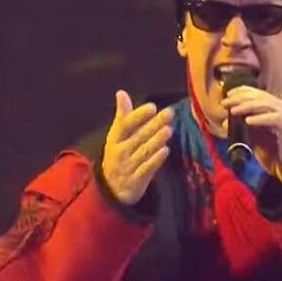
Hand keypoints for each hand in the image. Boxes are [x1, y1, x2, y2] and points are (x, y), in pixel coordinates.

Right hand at [101, 91, 173, 205]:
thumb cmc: (119, 154)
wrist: (112, 188)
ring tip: (169, 129)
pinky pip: (147, 169)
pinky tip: (166, 150)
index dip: (138, 116)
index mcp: (114, 139)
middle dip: (153, 124)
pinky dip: (156, 160)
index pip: (125, 125)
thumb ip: (123, 115)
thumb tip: (121, 92)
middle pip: (138, 137)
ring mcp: (128, 167)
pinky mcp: (137, 180)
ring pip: (144, 152)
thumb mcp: (117, 136)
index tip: (152, 107)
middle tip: (169, 113)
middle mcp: (120, 152)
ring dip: (156, 141)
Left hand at [221, 87, 281, 185]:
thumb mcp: (257, 138)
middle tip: (226, 103)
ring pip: (268, 104)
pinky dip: (260, 118)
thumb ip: (245, 128)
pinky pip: (275, 118)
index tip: (228, 94)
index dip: (243, 91)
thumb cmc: (276, 155)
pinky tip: (248, 121)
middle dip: (241, 98)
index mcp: (281, 109)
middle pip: (262, 96)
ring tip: (234, 111)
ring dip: (248, 106)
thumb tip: (225, 121)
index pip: (261, 94)